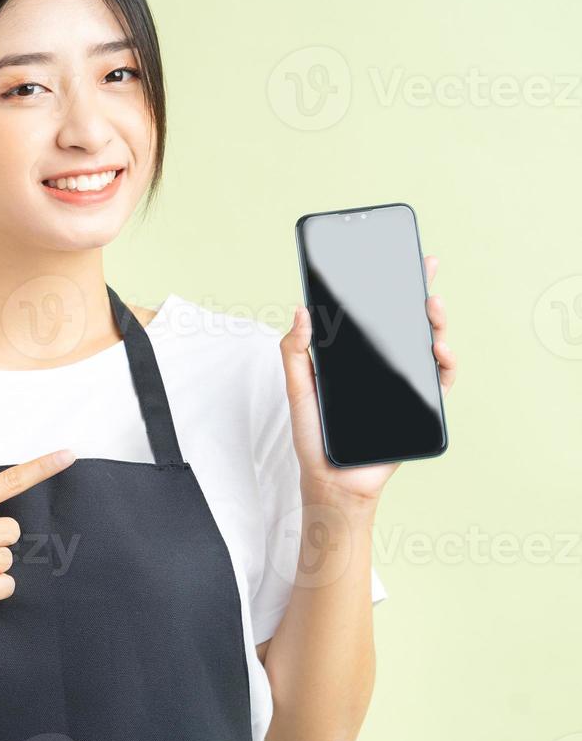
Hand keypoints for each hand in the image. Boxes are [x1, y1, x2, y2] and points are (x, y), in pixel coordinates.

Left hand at [280, 253, 457, 502]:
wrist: (333, 480)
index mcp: (354, 357)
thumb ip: (295, 350)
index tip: (401, 260)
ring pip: (429, 348)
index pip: (375, 316)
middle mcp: (382, 367)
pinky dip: (445, 364)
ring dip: (437, 326)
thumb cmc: (315, 436)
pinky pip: (440, 382)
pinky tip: (439, 351)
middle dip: (420, 298)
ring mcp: (403, 386)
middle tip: (423, 279)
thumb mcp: (297, 387)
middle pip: (408, 326)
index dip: (389, 288)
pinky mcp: (419, 408)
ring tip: (431, 311)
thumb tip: (301, 309)